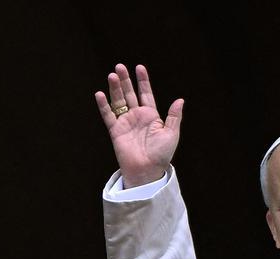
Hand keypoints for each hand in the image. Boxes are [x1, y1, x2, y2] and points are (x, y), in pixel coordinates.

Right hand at [95, 64, 183, 187]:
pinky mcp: (116, 131)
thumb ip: (174, 116)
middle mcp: (137, 117)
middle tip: (120, 66)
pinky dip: (103, 105)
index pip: (146, 94)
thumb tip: (180, 100)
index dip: (143, 81)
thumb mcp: (171, 134)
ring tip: (112, 75)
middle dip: (125, 80)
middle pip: (130, 94)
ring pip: (118, 101)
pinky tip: (100, 94)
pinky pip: (108, 115)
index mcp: (151, 116)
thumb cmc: (161, 155)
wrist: (147, 170)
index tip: (139, 68)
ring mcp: (126, 123)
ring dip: (115, 88)